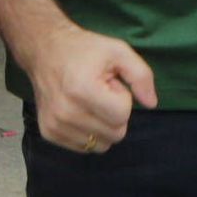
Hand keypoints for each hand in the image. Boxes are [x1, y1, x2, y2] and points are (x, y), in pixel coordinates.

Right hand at [30, 26, 155, 152]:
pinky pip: (84, 147)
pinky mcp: (48, 133)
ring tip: (90, 101)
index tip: (110, 83)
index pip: (122, 115)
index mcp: (82, 90)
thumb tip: (151, 103)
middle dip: (114, 113)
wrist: (44, 50)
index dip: (122, 98)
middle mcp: (66, 112)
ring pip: (101, 145)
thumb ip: (141, 76)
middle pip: (115, 134)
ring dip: (102, 125)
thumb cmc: (84, 50)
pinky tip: (80, 111)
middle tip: (101, 92)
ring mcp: (55, 125)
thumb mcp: (118, 51)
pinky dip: (89, 132)